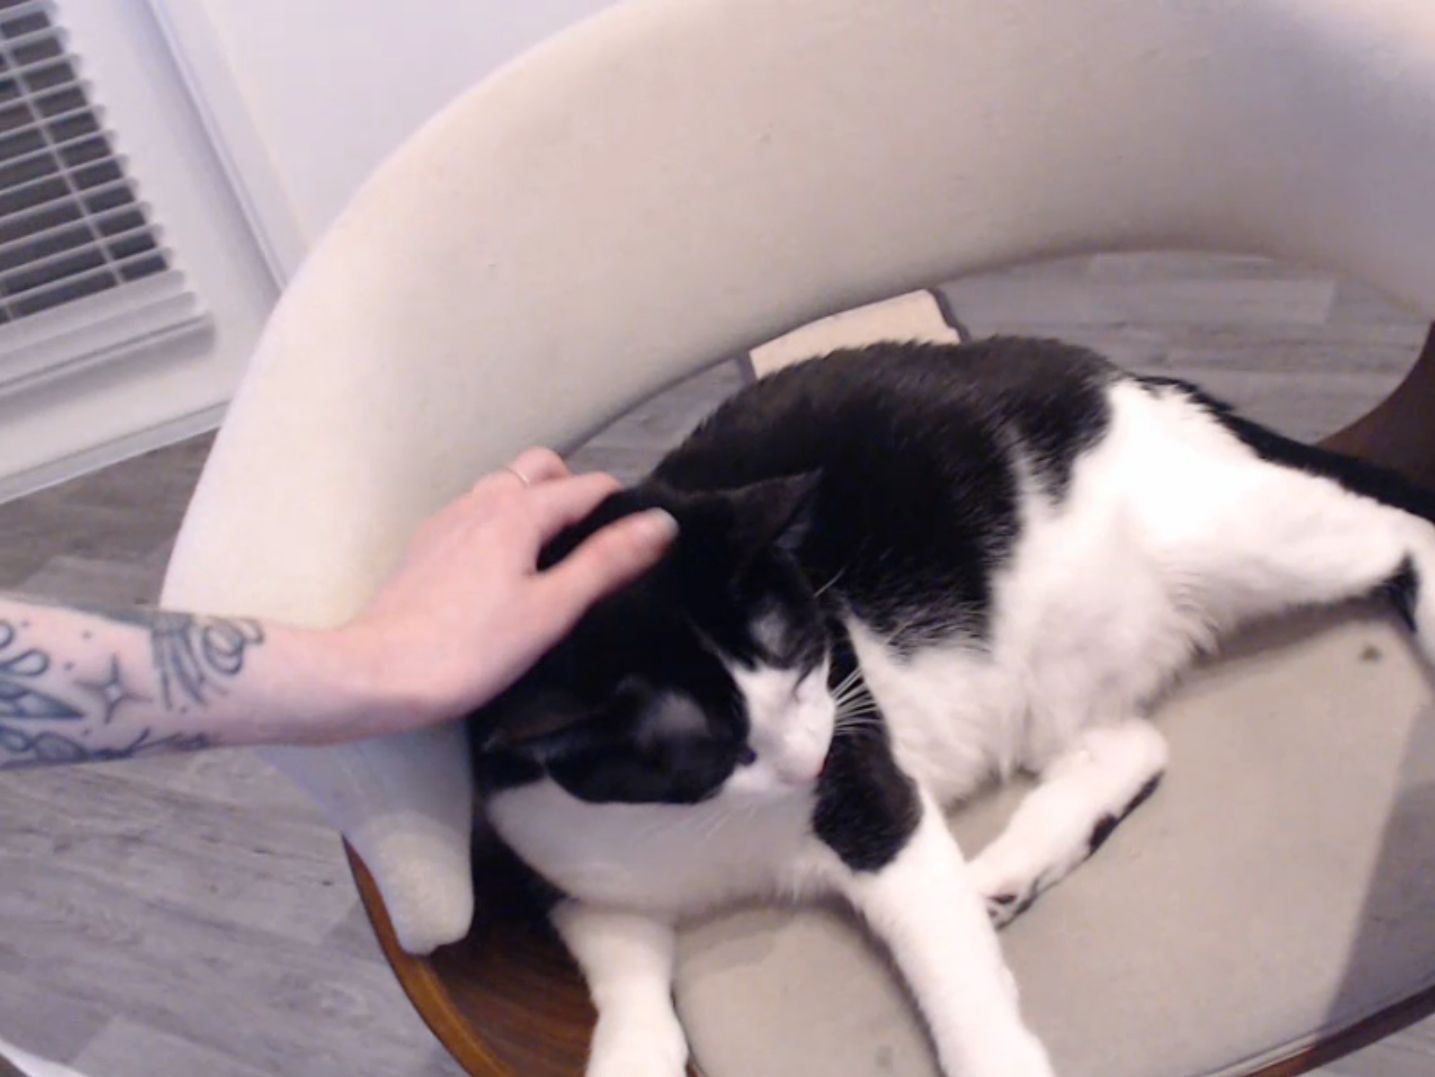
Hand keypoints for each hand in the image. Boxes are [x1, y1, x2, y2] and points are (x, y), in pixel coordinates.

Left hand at [337, 448, 675, 731]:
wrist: (378, 673)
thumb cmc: (473, 647)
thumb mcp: (552, 610)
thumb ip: (606, 562)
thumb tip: (660, 521)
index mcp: (519, 510)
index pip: (588, 485)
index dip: (621, 507)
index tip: (640, 541)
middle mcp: (483, 499)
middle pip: (541, 468)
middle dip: (574, 490)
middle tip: (591, 543)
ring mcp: (449, 518)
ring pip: (505, 486)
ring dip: (535, 503)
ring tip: (550, 557)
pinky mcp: (427, 543)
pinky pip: (477, 511)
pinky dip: (503, 522)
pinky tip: (503, 570)